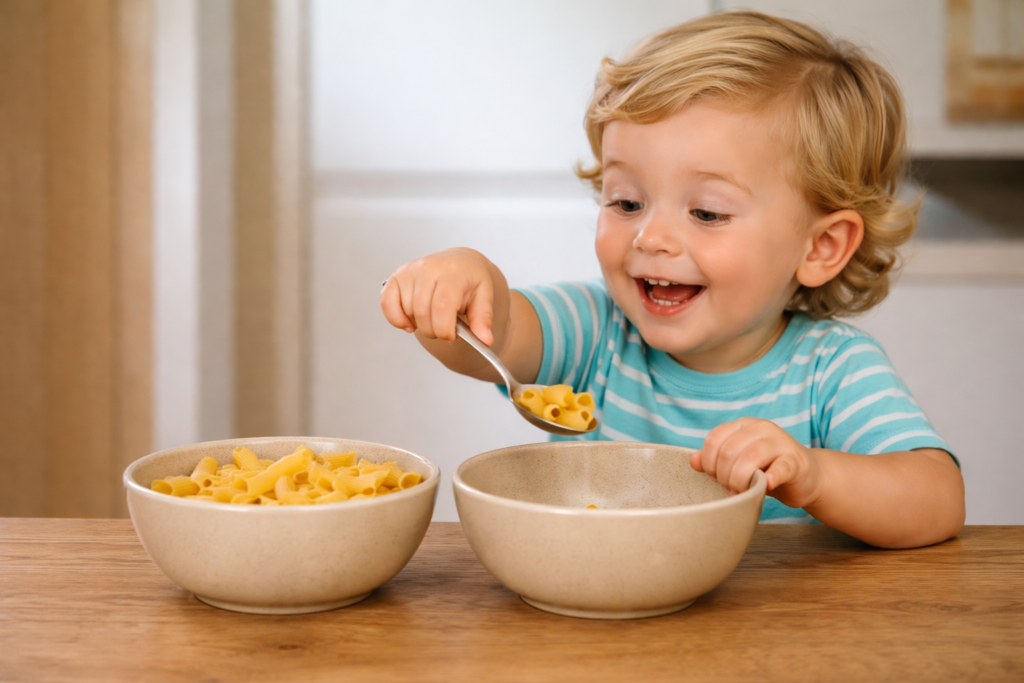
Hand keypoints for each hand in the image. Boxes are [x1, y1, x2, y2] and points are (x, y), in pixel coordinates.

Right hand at [380, 247, 507, 346]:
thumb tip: (486, 340)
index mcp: (453, 272)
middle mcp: (428, 268)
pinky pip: (387, 303)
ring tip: (433, 317)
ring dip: (420, 323)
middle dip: (433, 330)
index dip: (444, 330)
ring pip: (408, 311)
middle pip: (423, 312)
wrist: (459, 263)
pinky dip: (396, 318)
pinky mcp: (397, 277)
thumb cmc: (471, 281)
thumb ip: (483, 319)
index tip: (451, 336)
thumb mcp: (484, 297)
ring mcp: (410, 271)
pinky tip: (410, 322)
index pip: (441, 307)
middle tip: (444, 328)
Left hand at [690, 417, 823, 508]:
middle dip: (724, 476)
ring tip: (742, 492)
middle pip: (729, 451)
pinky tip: (767, 484)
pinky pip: (781, 467)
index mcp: (744, 425)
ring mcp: (781, 442)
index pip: (715, 439)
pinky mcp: (796, 461)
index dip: (709, 462)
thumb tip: (693, 461)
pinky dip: (771, 477)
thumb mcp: (738, 462)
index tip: (715, 478)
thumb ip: (716, 460)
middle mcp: (761, 428)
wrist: (806, 477)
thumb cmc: (767, 469)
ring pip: (751, 457)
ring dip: (740, 480)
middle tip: (730, 489)